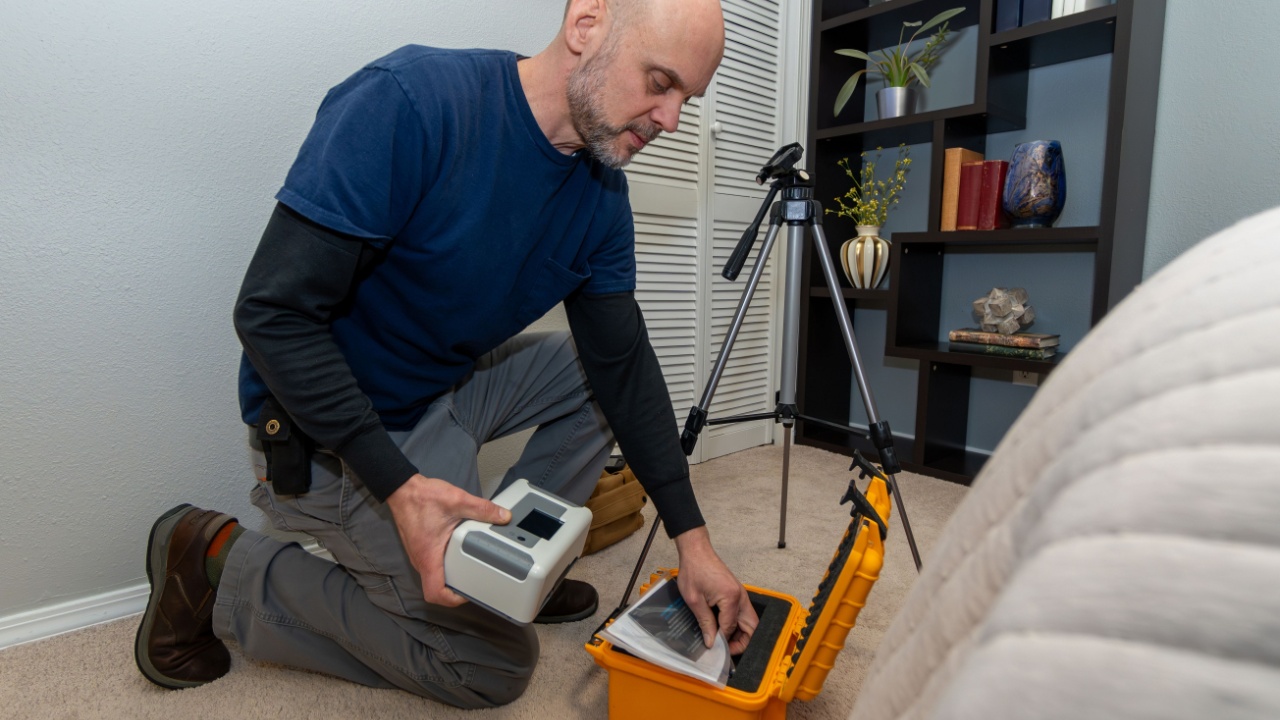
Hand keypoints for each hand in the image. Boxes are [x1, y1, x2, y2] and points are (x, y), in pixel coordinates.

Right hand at [385, 474, 510, 606]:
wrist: (402, 489)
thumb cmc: (421, 497)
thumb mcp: (457, 501)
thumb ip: (482, 509)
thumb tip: (502, 516)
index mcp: (428, 557)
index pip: (435, 594)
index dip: (453, 600)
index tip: (468, 594)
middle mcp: (421, 560)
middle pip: (437, 589)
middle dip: (456, 591)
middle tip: (476, 583)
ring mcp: (420, 556)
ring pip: (435, 578)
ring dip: (451, 579)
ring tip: (471, 571)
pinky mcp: (422, 549)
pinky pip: (434, 566)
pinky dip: (446, 567)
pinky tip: (459, 556)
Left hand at [673, 526, 758, 654]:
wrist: (696, 551)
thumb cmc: (694, 570)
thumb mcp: (694, 600)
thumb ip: (705, 622)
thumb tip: (711, 641)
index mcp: (731, 598)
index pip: (731, 628)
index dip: (723, 641)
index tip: (713, 648)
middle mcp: (741, 596)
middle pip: (752, 626)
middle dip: (742, 641)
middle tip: (727, 650)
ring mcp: (740, 594)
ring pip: (749, 621)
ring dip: (740, 633)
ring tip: (724, 641)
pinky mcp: (736, 592)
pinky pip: (742, 613)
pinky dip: (736, 623)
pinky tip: (722, 628)